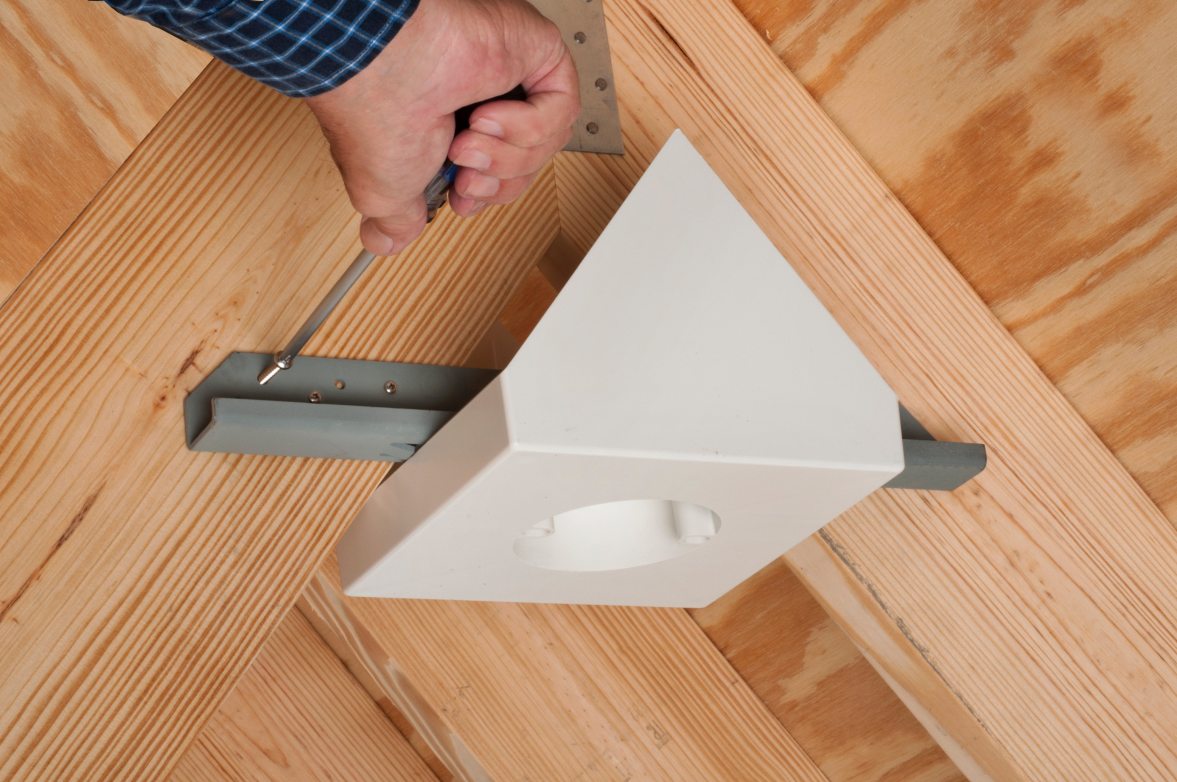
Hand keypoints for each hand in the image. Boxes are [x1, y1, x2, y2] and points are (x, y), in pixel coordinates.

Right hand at [304, 0, 579, 254]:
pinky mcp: (536, 52)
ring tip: (469, 143)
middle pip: (524, 162)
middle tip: (467, 176)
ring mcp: (509, 73)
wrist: (386, 65)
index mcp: (446, 120)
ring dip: (506, 157)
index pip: (495, 168)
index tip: (465, 199)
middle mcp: (478, 95)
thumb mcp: (383, 189)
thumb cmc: (377, 109)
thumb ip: (397, 218)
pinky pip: (561, 108)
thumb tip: (387, 241)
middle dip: (497, 182)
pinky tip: (488, 116)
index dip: (488, 192)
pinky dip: (527, 126)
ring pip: (544, 142)